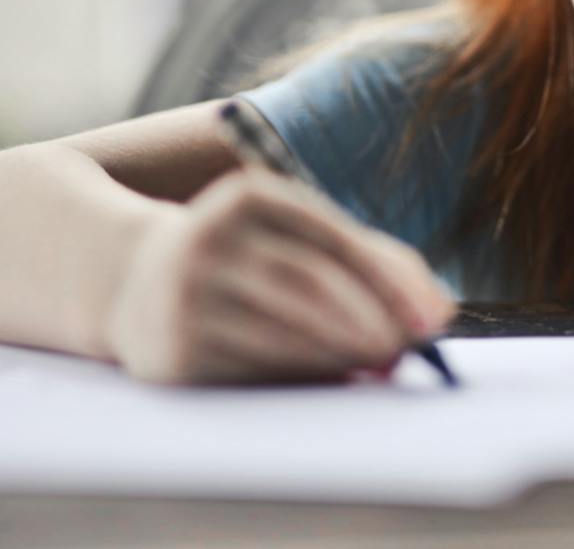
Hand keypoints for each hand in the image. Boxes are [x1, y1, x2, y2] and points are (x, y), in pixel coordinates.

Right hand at [105, 167, 455, 385]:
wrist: (134, 281)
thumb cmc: (250, 256)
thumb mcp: (299, 236)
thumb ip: (374, 262)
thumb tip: (439, 312)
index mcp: (249, 196)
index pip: (334, 238)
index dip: (391, 281)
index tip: (434, 319)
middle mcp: (209, 238)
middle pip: (310, 285)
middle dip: (372, 323)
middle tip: (410, 350)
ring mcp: (184, 296)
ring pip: (285, 332)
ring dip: (346, 355)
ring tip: (383, 363)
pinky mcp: (174, 353)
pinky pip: (256, 370)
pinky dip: (305, 378)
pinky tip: (336, 378)